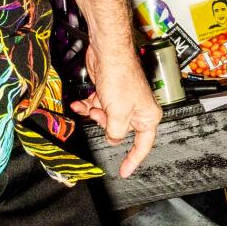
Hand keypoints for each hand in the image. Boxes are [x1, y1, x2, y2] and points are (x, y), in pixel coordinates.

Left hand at [70, 39, 160, 177]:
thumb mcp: (118, 114)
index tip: (124, 172)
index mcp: (147, 116)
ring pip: (107, 119)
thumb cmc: (120, 78)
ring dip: (95, 114)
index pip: (143, 146)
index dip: (133, 160)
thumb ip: (115, 133)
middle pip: (120, 131)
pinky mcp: (110, 93)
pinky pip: (99, 106)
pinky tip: (79, 103)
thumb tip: (112, 139)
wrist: (108, 53)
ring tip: (92, 104)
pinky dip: (88, 106)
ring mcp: (123, 101)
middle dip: (106, 125)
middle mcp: (137, 110)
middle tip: (102, 115)